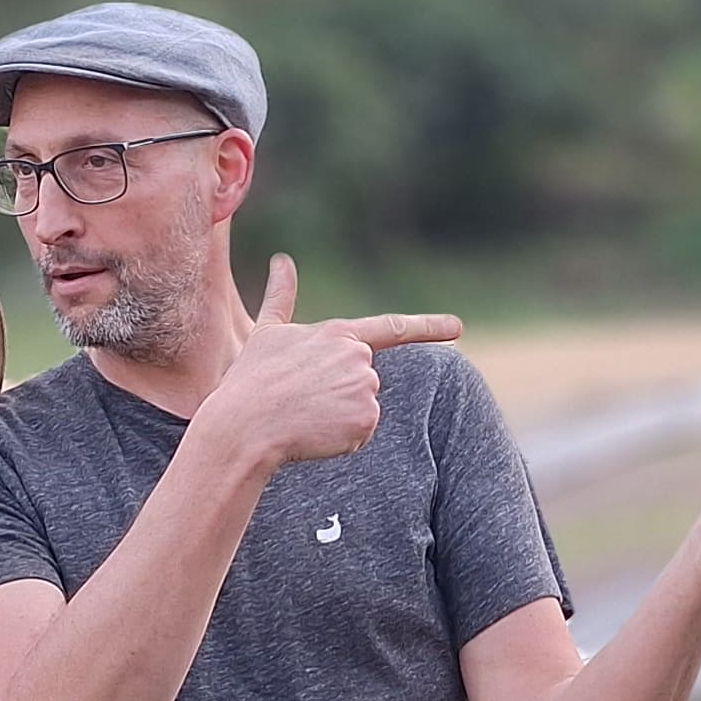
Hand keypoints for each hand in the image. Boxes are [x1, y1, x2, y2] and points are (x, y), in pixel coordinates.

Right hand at [200, 255, 465, 471]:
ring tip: (304, 415)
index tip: (457, 328)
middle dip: (339, 394)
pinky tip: (314, 433)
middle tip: (302, 399)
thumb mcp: (266, 335)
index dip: (427, 327)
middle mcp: (359, 358)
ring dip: (338, 417)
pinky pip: (360, 435)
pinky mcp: (367, 419)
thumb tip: (282, 261)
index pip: (391, 329)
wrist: (244, 426)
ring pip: (363, 409)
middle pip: (364, 382)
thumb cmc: (250, 382)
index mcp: (339, 334)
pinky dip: (340, 440)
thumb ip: (281, 298)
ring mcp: (366, 388)